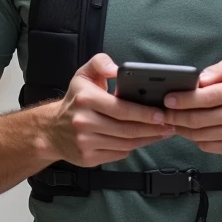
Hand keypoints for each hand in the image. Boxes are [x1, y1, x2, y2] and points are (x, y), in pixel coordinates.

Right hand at [47, 53, 175, 166]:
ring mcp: (86, 143)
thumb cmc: (75, 100)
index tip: (161, 113)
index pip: (121, 109)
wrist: (51, 130)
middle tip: (170, 124)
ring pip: (125, 144)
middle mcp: (84, 122)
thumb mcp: (83, 75)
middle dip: (152, 128)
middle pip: (126, 129)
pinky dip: (133, 148)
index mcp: (86, 100)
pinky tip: (144, 140)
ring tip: (163, 132)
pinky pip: (118, 154)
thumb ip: (100, 63)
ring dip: (147, 139)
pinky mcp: (88, 158)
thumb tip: (117, 68)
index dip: (143, 113)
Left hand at [162, 59, 221, 159]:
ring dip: (181, 128)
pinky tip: (190, 131)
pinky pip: (207, 145)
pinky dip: (194, 139)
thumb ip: (218, 70)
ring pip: (199, 134)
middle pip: (199, 118)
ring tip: (172, 121)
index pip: (206, 97)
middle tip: (163, 113)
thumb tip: (197, 80)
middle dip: (175, 116)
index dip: (183, 99)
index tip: (167, 99)